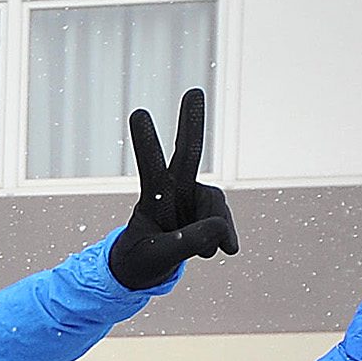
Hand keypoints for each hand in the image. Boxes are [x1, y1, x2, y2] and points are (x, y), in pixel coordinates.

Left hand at [108, 89, 239, 291]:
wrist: (149, 269)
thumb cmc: (142, 259)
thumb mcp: (158, 257)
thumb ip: (187, 243)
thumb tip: (221, 227)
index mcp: (153, 195)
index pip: (149, 165)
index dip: (146, 141)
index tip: (137, 112)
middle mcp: (176, 189)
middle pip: (188, 153)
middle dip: (192, 123)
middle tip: (193, 91)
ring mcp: (196, 198)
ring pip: (216, 210)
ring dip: (211, 235)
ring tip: (199, 255)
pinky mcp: (211, 211)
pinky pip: (224, 226)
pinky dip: (221, 240)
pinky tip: (217, 251)